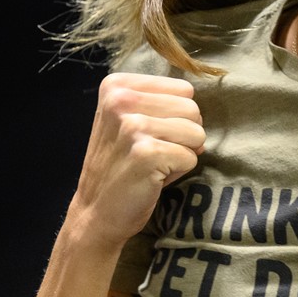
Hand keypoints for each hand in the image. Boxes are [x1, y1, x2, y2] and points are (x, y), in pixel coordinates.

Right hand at [68, 74, 204, 251]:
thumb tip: (201, 113)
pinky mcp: (146, 153)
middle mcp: (121, 100)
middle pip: (192, 108)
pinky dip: (179, 171)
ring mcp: (133, 126)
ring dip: (183, 153)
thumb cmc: (121, 164)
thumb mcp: (130, 120)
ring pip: (197, 132)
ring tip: (154, 163)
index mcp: (117, 86)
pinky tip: (153, 176)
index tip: (149, 133)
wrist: (96, 210)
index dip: (177, 116)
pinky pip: (192, 157)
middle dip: (184, 134)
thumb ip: (164, 105)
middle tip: (154, 152)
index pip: (184, 89)